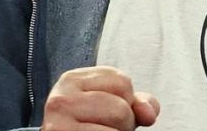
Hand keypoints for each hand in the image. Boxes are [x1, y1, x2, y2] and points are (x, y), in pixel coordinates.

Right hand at [42, 66, 159, 130]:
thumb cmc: (89, 128)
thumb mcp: (112, 108)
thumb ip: (135, 103)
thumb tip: (149, 114)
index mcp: (72, 80)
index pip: (123, 82)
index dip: (126, 101)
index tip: (106, 114)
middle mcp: (61, 98)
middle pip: (121, 106)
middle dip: (123, 123)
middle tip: (102, 129)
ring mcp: (58, 122)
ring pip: (117, 121)